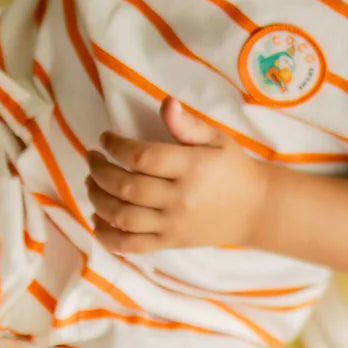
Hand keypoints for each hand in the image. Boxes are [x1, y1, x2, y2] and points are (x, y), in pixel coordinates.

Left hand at [87, 97, 268, 252]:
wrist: (255, 209)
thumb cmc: (232, 168)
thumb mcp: (217, 139)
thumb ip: (188, 124)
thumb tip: (166, 102)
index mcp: (192, 167)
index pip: (143, 157)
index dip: (116, 146)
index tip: (105, 138)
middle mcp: (180, 198)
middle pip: (127, 186)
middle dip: (99, 170)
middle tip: (92, 158)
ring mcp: (173, 225)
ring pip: (123, 216)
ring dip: (97, 199)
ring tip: (91, 182)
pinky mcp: (170, 243)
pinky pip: (131, 245)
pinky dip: (107, 235)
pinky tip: (97, 218)